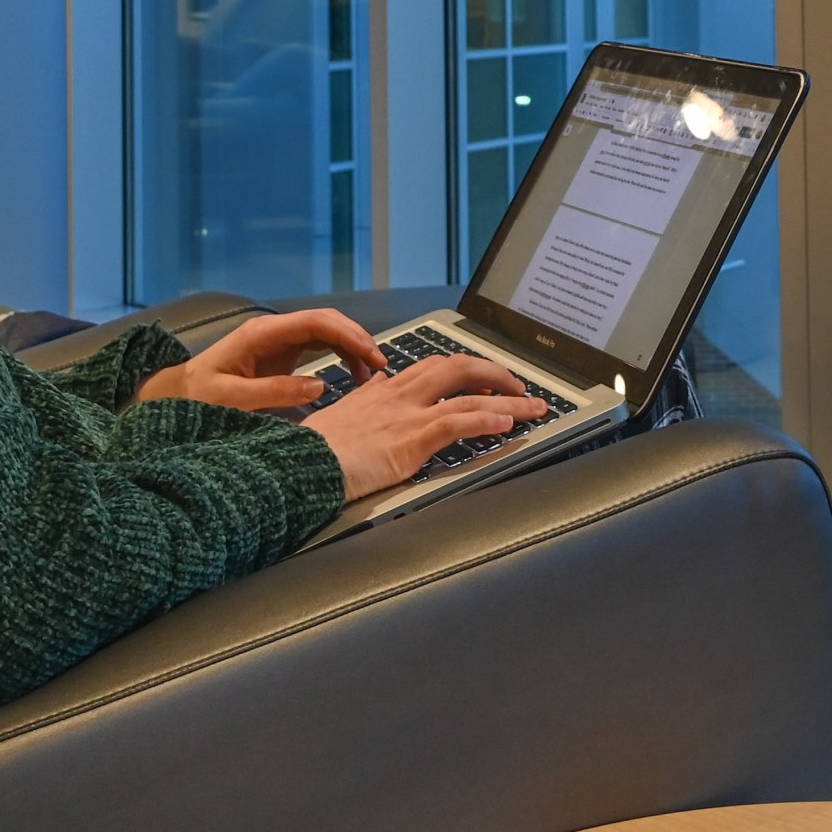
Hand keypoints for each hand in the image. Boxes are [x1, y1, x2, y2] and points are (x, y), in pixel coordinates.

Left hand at [133, 309, 386, 410]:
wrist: (176, 397)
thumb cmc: (197, 398)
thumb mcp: (231, 399)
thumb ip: (274, 392)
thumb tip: (318, 386)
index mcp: (262, 335)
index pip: (315, 321)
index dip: (348, 334)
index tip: (371, 355)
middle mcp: (274, 333)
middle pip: (327, 322)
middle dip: (357, 339)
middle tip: (380, 366)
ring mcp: (279, 343)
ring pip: (327, 333)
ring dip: (352, 349)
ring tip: (371, 376)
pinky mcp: (282, 357)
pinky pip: (319, 348)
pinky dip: (341, 357)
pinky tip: (352, 376)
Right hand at [302, 354, 549, 499]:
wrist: (298, 464)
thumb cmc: (312, 449)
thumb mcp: (338, 415)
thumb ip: (362, 401)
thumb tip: (374, 386)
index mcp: (381, 391)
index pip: (430, 367)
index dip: (462, 369)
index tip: (481, 377)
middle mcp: (398, 396)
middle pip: (455, 367)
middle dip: (493, 372)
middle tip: (517, 385)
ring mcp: (406, 416)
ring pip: (468, 393)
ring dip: (507, 398)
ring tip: (533, 406)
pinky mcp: (410, 440)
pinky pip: (458, 421)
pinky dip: (487, 420)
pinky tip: (507, 423)